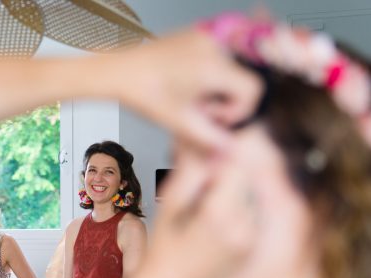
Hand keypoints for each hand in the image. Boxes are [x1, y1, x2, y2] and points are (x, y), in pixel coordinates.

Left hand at [111, 29, 261, 150]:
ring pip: (230, 69)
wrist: (118, 71)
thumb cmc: (142, 92)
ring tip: (191, 97)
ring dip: (217, 87)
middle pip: (242, 79)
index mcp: (212, 67)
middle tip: (199, 109)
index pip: (252, 89)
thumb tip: (232, 149)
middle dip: (225, 99)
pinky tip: (187, 84)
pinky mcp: (196, 35)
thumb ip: (210, 138)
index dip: (238, 110)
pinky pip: (217, 57)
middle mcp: (212, 47)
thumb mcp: (179, 122)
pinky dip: (208, 73)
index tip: (216, 118)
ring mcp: (205, 37)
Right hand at [140, 144, 258, 277]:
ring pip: (252, 194)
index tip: (206, 166)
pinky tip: (214, 223)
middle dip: (229, 175)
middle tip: (203, 189)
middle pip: (248, 178)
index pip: (238, 165)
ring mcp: (251, 239)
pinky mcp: (253, 245)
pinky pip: (252, 213)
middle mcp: (243, 227)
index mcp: (220, 214)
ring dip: (234, 192)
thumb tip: (207, 143)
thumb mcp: (170, 203)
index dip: (222, 159)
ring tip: (206, 209)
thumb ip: (191, 171)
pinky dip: (237, 210)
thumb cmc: (163, 248)